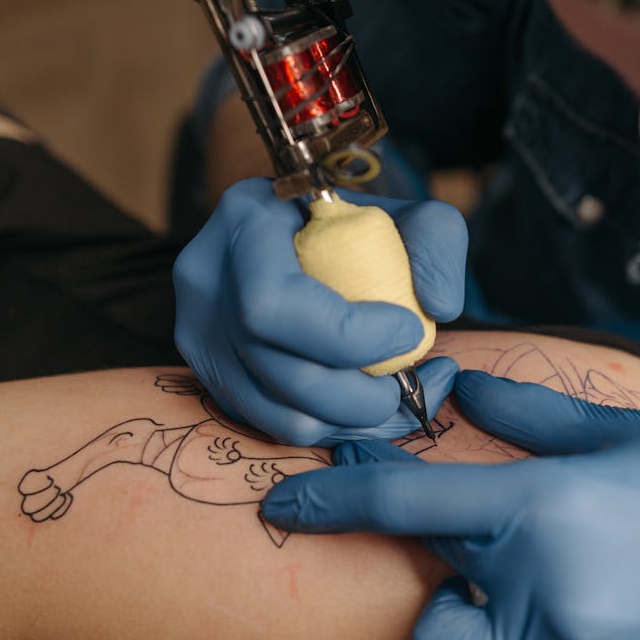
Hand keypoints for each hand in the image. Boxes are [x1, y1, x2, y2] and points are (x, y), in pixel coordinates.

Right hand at [174, 179, 466, 445]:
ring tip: (399, 391)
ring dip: (354, 421)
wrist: (305, 238)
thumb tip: (438, 308)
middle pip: (278, 370)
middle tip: (411, 380)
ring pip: (279, 414)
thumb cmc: (358, 226)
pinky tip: (369, 401)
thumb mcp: (406, 211)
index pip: (275, 303)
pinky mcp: (214, 378)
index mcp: (244, 222)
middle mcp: (207, 282)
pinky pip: (277, 426)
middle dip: (360, 395)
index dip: (349, 336)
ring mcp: (201, 336)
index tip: (409, 329)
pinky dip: (335, 427)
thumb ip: (438, 241)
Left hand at [263, 371, 639, 639]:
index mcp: (542, 509)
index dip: (332, 501)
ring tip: (548, 591)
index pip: (403, 507)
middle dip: (450, 573)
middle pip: (431, 599)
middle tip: (510, 544)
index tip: (284, 505)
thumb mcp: (620, 433)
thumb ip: (525, 417)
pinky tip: (584, 624)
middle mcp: (541, 592)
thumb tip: (458, 393)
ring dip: (480, 624)